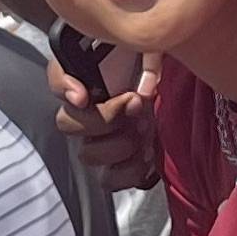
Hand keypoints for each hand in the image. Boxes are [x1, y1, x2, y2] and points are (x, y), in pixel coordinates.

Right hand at [50, 45, 162, 190]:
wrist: (178, 111)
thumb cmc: (158, 80)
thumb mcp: (154, 55)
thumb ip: (146, 56)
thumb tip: (142, 89)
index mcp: (88, 80)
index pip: (57, 78)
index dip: (64, 88)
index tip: (82, 96)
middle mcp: (84, 114)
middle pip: (67, 124)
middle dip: (106, 117)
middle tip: (136, 105)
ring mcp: (97, 144)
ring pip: (88, 154)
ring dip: (120, 144)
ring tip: (145, 130)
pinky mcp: (115, 168)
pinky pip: (109, 180)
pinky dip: (130, 170)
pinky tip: (147, 153)